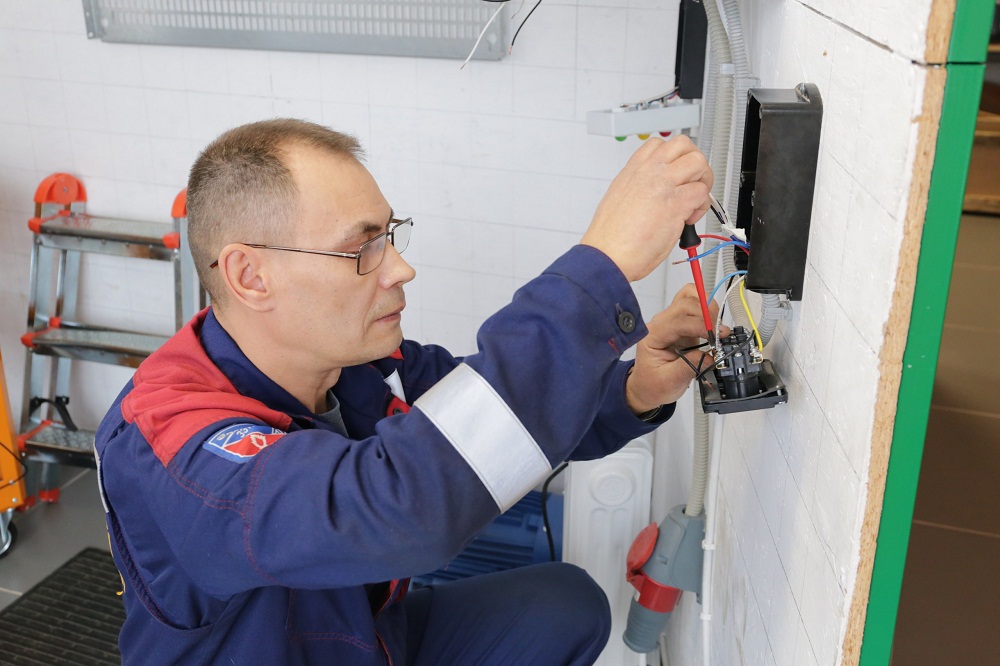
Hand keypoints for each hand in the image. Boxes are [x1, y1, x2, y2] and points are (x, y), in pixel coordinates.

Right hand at [581, 136, 711, 281]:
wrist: (608, 253)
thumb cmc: (610, 235)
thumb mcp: (619, 196)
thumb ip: (639, 187)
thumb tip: (656, 191)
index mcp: (633, 169)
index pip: (659, 143)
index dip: (674, 157)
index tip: (675, 173)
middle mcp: (649, 171)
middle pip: (683, 145)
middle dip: (694, 162)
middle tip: (691, 182)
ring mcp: (663, 184)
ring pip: (698, 162)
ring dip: (702, 181)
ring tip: (693, 200)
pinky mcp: (676, 203)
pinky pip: (702, 193)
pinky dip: (701, 207)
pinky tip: (688, 219)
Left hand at [625, 284, 725, 412]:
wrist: (647, 386)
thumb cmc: (652, 383)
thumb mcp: (669, 381)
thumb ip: (689, 367)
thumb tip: (710, 356)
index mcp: (652, 336)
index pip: (678, 322)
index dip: (700, 325)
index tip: (717, 336)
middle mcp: (660, 324)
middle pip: (685, 303)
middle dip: (707, 315)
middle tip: (721, 334)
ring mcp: (671, 320)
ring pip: (690, 297)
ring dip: (708, 308)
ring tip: (717, 328)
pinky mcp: (682, 322)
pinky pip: (695, 303)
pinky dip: (707, 307)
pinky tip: (713, 323)